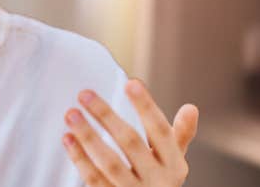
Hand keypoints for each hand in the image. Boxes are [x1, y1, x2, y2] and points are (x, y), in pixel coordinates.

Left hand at [61, 78, 198, 186]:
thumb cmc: (159, 183)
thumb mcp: (173, 162)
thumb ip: (179, 135)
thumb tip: (191, 107)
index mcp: (174, 165)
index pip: (160, 131)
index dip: (146, 106)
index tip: (130, 82)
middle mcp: (158, 180)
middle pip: (131, 143)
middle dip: (106, 116)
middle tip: (85, 94)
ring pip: (109, 163)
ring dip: (88, 136)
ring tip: (72, 113)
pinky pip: (94, 180)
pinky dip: (80, 159)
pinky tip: (68, 139)